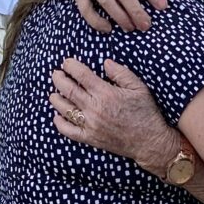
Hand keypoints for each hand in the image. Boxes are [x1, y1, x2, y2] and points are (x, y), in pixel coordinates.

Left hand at [50, 56, 178, 174]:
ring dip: (56, 99)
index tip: (66, 62)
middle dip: (59, 79)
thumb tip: (105, 62)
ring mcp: (91, 125)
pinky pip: (69, 131)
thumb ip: (121, 73)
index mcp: (106, 94)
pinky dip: (60, 123)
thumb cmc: (146, 113)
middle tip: (55, 74)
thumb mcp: (138, 88)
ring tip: (53, 93)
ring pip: (65, 110)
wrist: (150, 142)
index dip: (71, 66)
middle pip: (68, 91)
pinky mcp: (91, 138)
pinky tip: (57, 116)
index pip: (81, 76)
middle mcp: (95, 109)